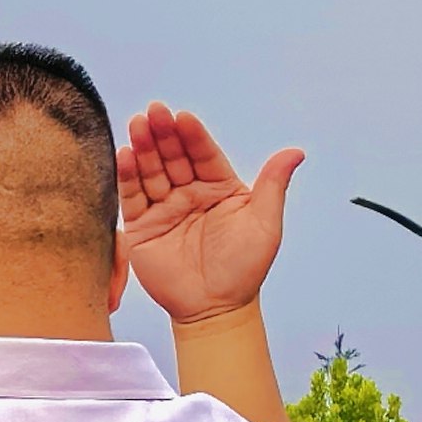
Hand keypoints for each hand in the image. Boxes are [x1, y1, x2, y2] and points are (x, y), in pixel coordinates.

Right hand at [116, 104, 303, 324]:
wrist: (215, 309)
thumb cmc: (244, 269)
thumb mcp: (265, 224)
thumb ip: (273, 185)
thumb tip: (295, 152)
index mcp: (220, 188)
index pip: (204, 155)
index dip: (193, 136)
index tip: (183, 118)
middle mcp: (191, 194)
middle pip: (174, 157)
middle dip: (164, 135)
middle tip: (155, 113)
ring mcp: (165, 209)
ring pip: (152, 172)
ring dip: (143, 148)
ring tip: (137, 125)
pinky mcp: (143, 227)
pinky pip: (134, 197)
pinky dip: (128, 176)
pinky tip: (125, 155)